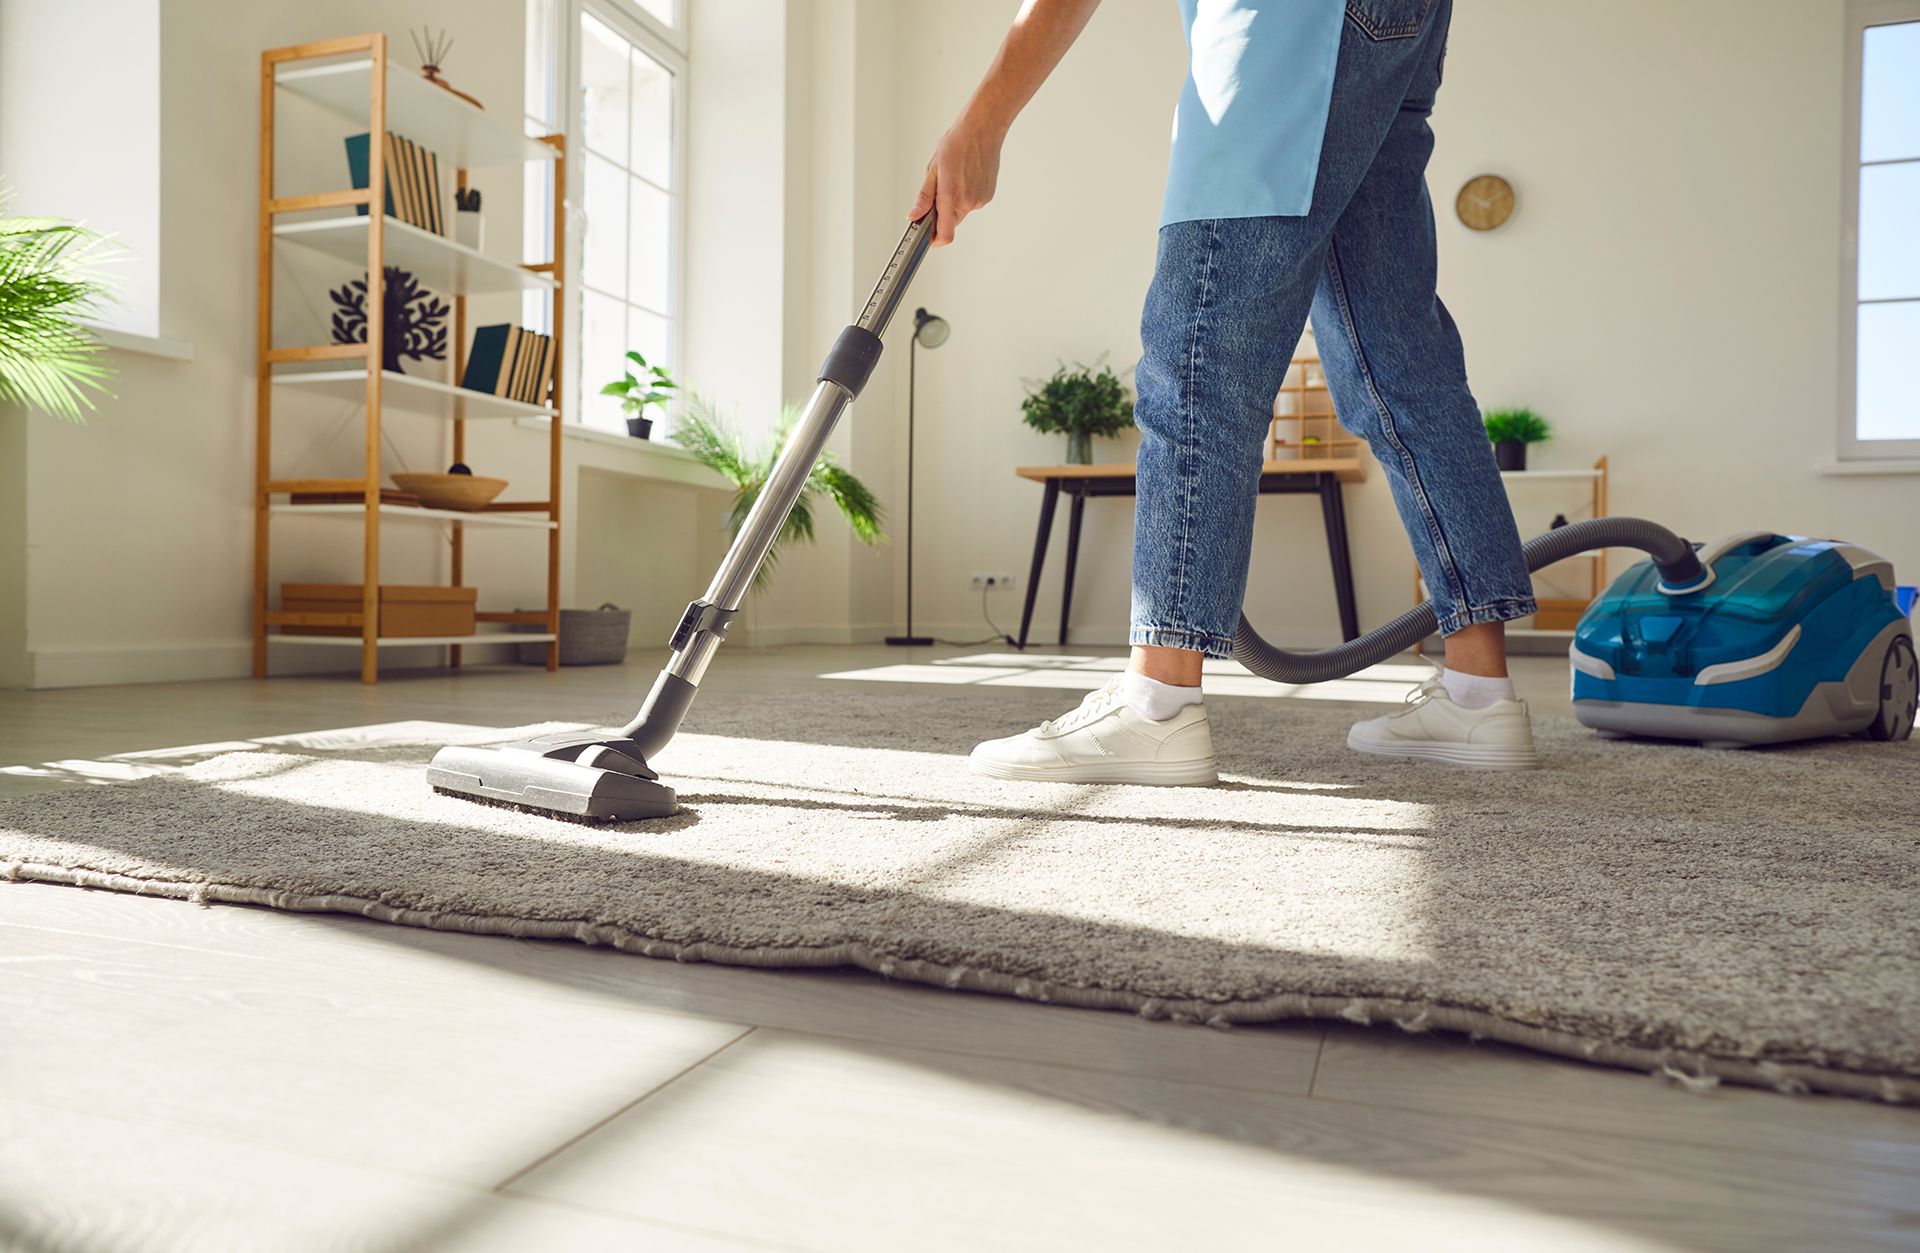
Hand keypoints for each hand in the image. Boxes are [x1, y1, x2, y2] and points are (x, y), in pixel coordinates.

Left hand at [909, 107, 1007, 246]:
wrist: (982, 130)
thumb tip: (914, 215)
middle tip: (937, 191)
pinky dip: (965, 196)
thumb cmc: (957, 144)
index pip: (945, 235)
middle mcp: (968, 203)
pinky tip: (965, 177)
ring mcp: (980, 200)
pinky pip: (972, 203)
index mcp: (951, 197)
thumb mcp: (932, 169)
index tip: (927, 236)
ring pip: (961, 212)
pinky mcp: (988, 195)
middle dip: (941, 214)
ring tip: (954, 177)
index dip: (935, 240)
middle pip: (951, 223)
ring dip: (953, 203)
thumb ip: (924, 197)